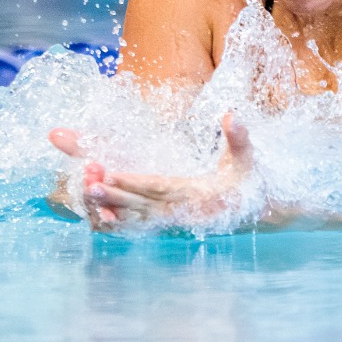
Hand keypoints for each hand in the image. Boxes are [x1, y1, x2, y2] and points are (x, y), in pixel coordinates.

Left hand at [47, 115, 255, 231]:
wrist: (255, 215)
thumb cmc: (247, 182)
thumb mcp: (247, 158)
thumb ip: (239, 138)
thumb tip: (231, 113)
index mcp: (199, 194)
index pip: (161, 187)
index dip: (135, 183)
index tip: (110, 174)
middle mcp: (183, 212)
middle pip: (142, 205)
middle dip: (114, 197)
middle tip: (88, 187)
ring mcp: (174, 223)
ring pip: (136, 218)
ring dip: (111, 208)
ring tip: (86, 195)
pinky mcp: (168, 227)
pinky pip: (139, 228)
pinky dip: (118, 222)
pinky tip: (97, 215)